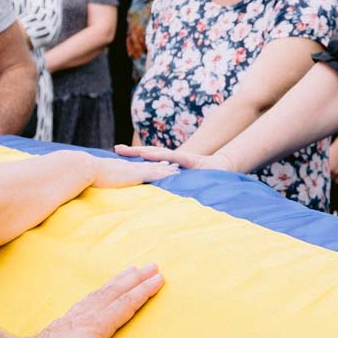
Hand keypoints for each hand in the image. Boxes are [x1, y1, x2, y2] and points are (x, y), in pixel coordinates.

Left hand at [22, 264, 163, 337]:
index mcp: (95, 326)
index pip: (124, 304)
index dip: (143, 291)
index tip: (159, 279)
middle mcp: (88, 316)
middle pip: (116, 292)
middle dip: (137, 279)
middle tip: (153, 265)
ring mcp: (77, 316)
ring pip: (104, 291)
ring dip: (122, 280)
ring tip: (134, 269)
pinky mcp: (69, 319)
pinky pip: (93, 297)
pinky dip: (105, 288)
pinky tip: (106, 289)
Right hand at [81, 154, 177, 189]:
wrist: (85, 168)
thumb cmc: (86, 174)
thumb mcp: (96, 177)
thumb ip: (100, 179)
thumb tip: (95, 183)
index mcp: (121, 167)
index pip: (138, 166)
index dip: (149, 165)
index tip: (156, 164)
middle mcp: (128, 166)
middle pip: (149, 165)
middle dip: (162, 165)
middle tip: (174, 165)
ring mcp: (132, 170)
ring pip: (154, 168)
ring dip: (166, 169)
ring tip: (177, 169)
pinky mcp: (134, 175)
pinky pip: (153, 174)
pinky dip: (163, 174)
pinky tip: (171, 175)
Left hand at [115, 143, 233, 172]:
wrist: (221, 168)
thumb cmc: (200, 175)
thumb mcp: (179, 180)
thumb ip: (166, 180)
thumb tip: (151, 188)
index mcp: (167, 162)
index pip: (147, 157)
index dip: (132, 155)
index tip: (116, 153)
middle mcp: (172, 158)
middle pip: (150, 152)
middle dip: (133, 150)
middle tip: (116, 148)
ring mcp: (181, 158)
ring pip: (161, 153)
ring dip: (147, 152)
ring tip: (133, 151)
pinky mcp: (190, 161)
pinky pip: (176, 158)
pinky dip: (166, 157)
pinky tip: (157, 157)